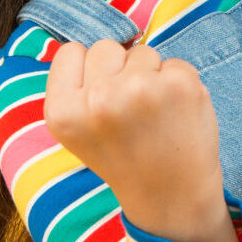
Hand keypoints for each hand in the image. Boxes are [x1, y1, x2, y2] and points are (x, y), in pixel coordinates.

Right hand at [43, 39, 238, 241]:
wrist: (171, 197)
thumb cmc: (126, 157)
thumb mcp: (78, 130)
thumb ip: (75, 87)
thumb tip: (91, 44)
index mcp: (63, 112)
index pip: (70, 51)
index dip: (89, 73)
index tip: (102, 104)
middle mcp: (98, 99)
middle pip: (105, 47)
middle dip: (119, 71)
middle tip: (130, 113)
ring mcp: (140, 89)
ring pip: (142, 51)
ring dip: (150, 76)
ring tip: (153, 116)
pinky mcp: (179, 85)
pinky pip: (174, 62)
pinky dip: (178, 84)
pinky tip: (176, 115)